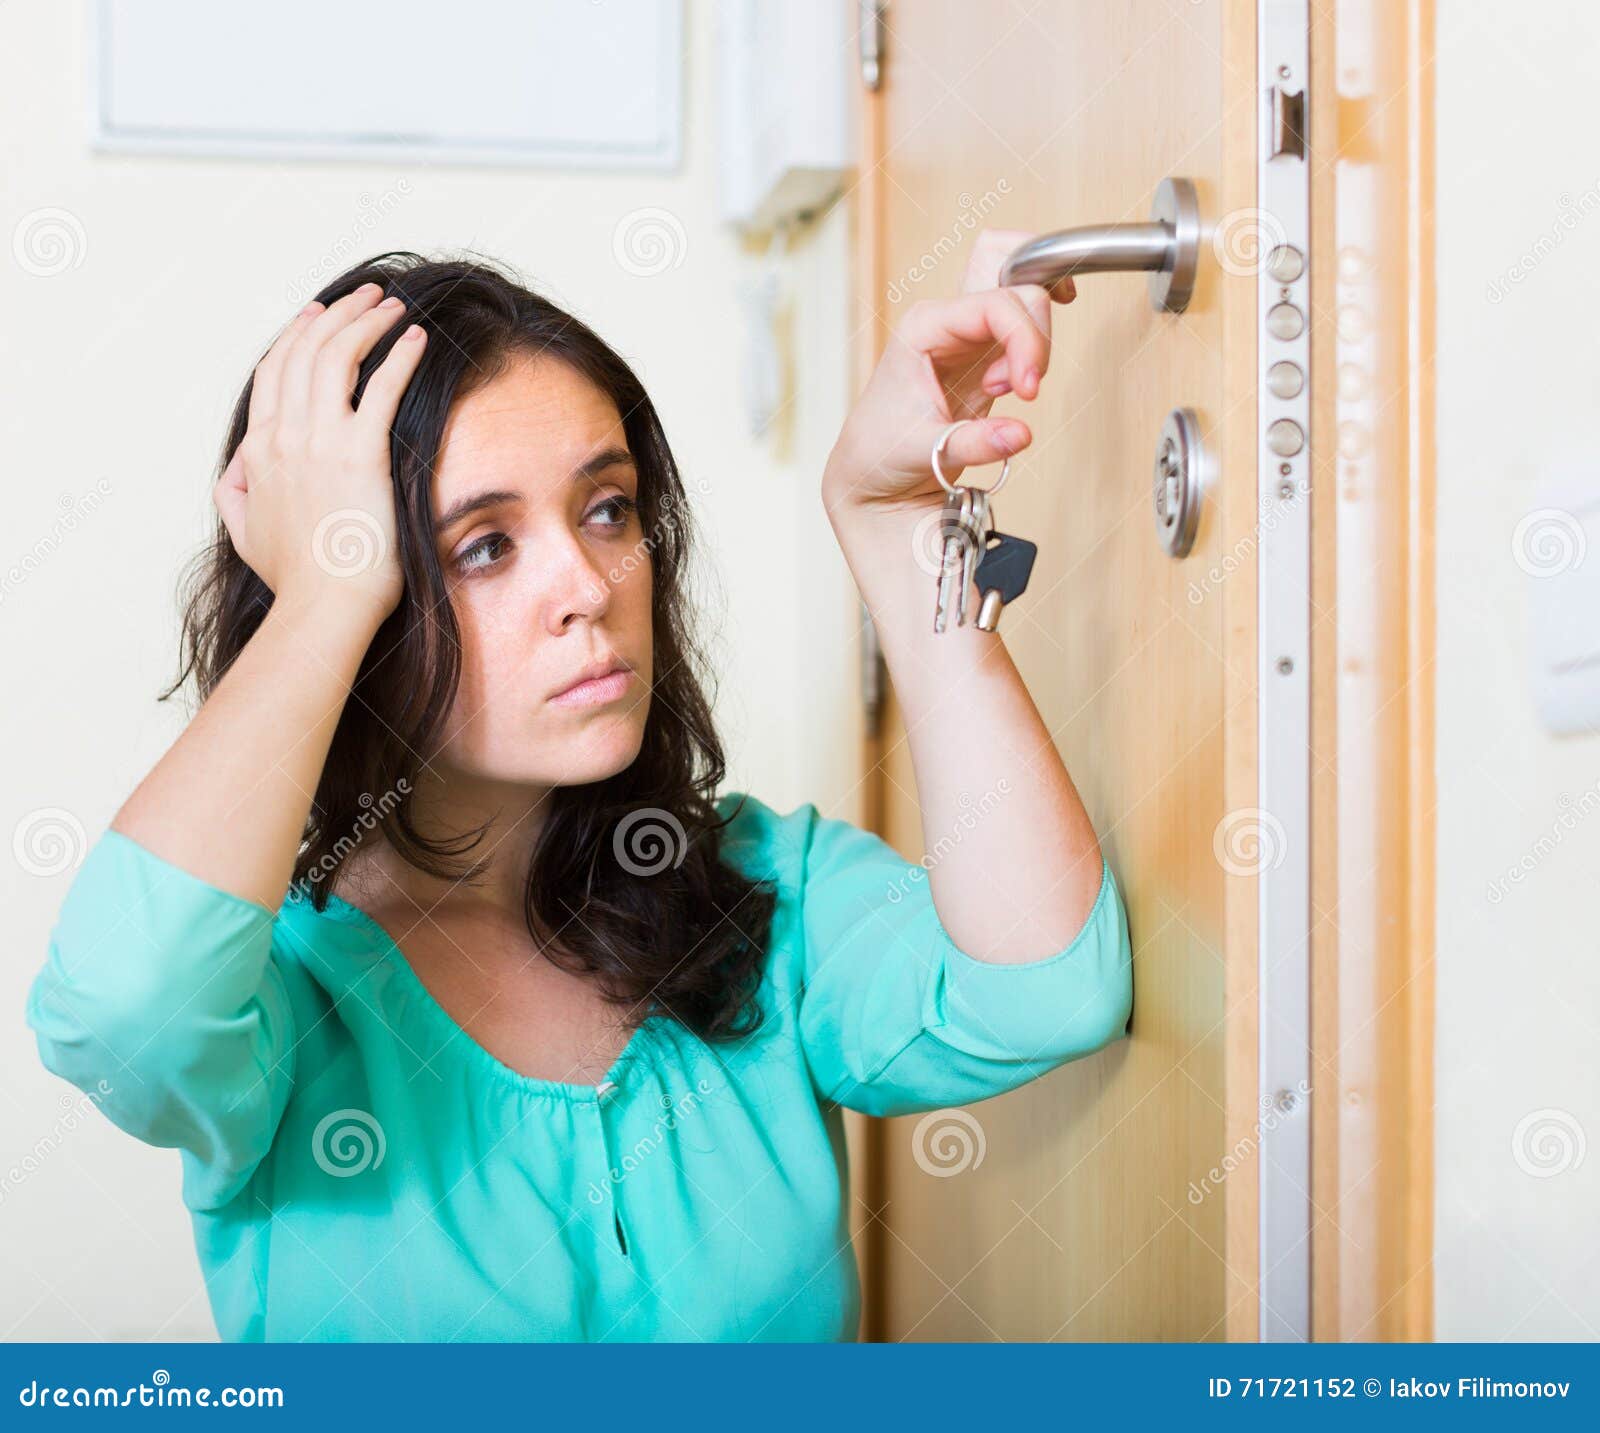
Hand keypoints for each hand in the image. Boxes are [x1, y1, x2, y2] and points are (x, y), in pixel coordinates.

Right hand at [213, 283, 427, 624]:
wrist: (323, 606)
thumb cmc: (296, 579)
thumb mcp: (246, 533)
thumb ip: (236, 493)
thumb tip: (237, 471)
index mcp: (260, 449)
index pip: (275, 372)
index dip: (298, 335)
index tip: (320, 313)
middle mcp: (286, 436)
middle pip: (307, 352)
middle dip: (340, 314)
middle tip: (369, 295)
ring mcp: (322, 442)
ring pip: (340, 358)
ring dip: (369, 323)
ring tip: (394, 307)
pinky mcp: (362, 455)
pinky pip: (381, 388)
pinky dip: (399, 356)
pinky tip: (417, 339)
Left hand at [822, 228, 1073, 519]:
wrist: (873, 468)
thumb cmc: (883, 450)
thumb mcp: (925, 451)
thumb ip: (974, 443)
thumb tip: (1021, 434)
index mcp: (925, 326)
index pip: (995, 303)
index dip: (1025, 339)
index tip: (1029, 389)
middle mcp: (948, 318)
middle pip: (1017, 284)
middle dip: (1035, 336)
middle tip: (1020, 387)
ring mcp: (968, 331)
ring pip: (1024, 294)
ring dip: (1035, 341)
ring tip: (1006, 388)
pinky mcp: (984, 351)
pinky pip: (1023, 323)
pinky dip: (1034, 343)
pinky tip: (1016, 381)